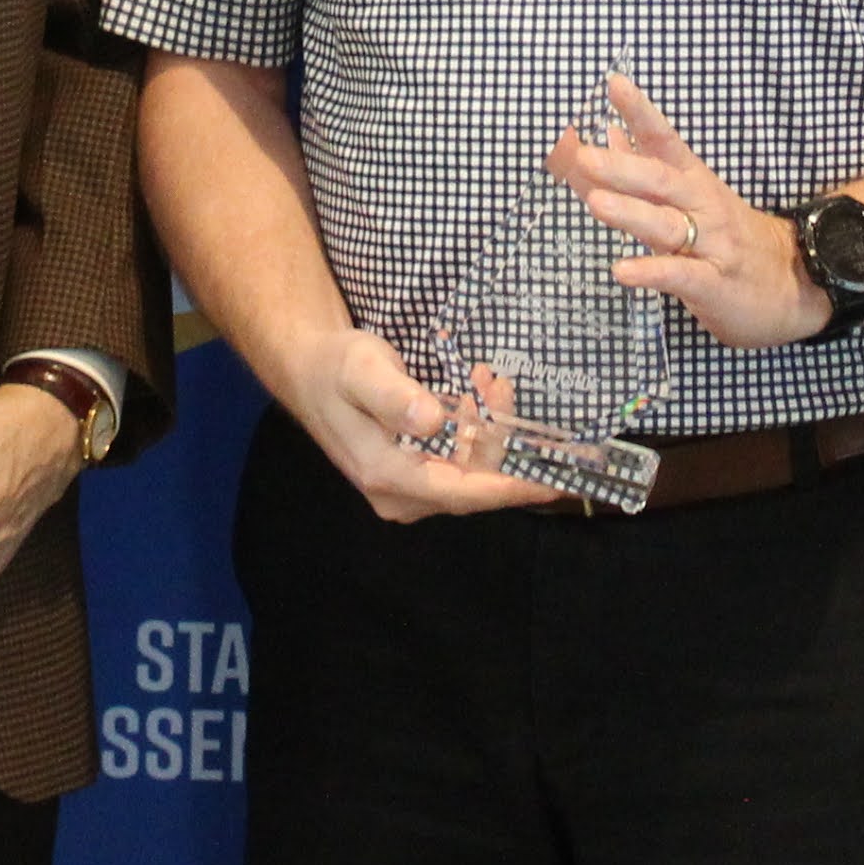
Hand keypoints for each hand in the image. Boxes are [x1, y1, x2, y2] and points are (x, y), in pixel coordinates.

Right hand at [273, 324, 564, 523]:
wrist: (311, 373)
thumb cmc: (336, 368)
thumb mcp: (362, 370)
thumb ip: (394, 396)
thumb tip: (432, 421)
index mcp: (387, 476)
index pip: (462, 492)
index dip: (510, 487)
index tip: (552, 480)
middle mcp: (400, 496)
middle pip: (474, 483)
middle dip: (500, 439)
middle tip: (500, 385)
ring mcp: (409, 490)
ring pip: (471, 472)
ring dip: (489, 429)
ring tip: (488, 380)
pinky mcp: (416, 477)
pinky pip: (461, 463)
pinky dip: (476, 431)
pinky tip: (475, 394)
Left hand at [554, 75, 824, 348]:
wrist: (795, 280)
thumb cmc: (730, 235)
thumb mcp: (692, 197)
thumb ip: (646, 167)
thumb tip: (608, 133)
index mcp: (695, 181)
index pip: (666, 140)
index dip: (641, 112)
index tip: (614, 85)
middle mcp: (703, 207)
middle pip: (662, 181)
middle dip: (623, 168)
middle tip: (585, 156)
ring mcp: (712, 245)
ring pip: (668, 225)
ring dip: (631, 213)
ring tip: (596, 202)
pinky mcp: (714, 285)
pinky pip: (681, 276)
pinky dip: (651, 272)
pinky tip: (621, 271)